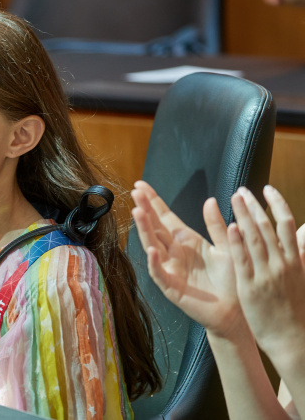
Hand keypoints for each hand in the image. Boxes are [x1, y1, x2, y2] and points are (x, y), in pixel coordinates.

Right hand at [131, 181, 244, 337]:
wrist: (237, 311)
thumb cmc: (232, 280)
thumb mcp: (228, 247)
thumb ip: (216, 226)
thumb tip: (210, 200)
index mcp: (187, 241)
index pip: (165, 217)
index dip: (153, 202)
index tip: (141, 185)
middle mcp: (174, 252)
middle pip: (155, 228)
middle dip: (145, 210)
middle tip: (135, 192)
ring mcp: (170, 269)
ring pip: (153, 246)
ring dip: (145, 230)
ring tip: (138, 213)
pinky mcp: (172, 287)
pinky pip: (160, 274)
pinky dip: (155, 263)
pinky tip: (152, 250)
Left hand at [227, 187, 304, 363]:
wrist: (293, 340)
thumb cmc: (296, 309)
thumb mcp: (302, 277)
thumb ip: (303, 252)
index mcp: (295, 260)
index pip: (287, 224)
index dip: (277, 203)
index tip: (267, 188)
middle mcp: (282, 264)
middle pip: (268, 227)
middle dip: (255, 205)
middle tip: (242, 190)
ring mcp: (266, 274)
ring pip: (255, 238)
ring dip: (244, 215)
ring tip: (234, 198)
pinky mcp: (250, 287)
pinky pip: (243, 260)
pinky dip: (237, 242)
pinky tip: (230, 226)